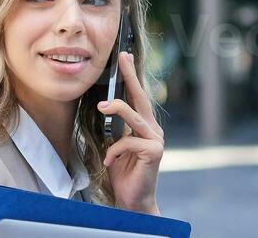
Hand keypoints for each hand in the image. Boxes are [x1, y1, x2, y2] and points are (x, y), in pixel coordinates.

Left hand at [96, 51, 163, 215]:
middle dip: (131, 77)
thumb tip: (105, 109)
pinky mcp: (154, 151)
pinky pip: (129, 141)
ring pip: (135, 117)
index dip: (131, 77)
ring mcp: (156, 140)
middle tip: (122, 59)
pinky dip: (115, 150)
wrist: (133, 200)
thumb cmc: (123, 174)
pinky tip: (110, 160)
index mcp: (144, 127)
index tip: (125, 57)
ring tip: (102, 107)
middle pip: (142, 98)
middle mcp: (153, 130)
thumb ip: (116, 130)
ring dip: (117, 109)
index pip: (137, 98)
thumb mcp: (116, 147)